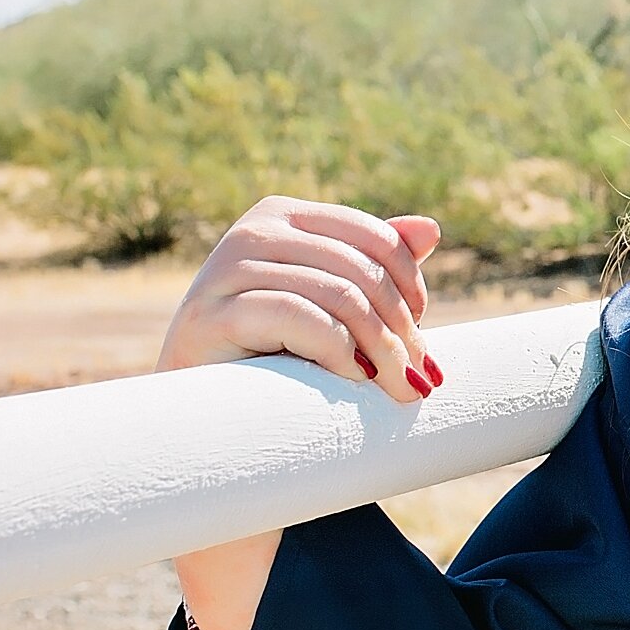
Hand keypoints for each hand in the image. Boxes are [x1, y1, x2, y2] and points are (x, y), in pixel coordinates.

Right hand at [157, 197, 444, 406]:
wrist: (198, 412)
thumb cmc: (272, 356)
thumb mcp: (330, 306)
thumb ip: (374, 267)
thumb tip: (431, 228)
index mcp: (282, 217)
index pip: (374, 236)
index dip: (410, 284)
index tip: (418, 330)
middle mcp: (252, 231)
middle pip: (361, 270)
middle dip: (400, 328)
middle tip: (418, 377)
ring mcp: (227, 269)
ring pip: (339, 295)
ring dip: (381, 349)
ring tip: (397, 388)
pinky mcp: (212, 313)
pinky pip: (300, 319)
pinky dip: (339, 352)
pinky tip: (353, 379)